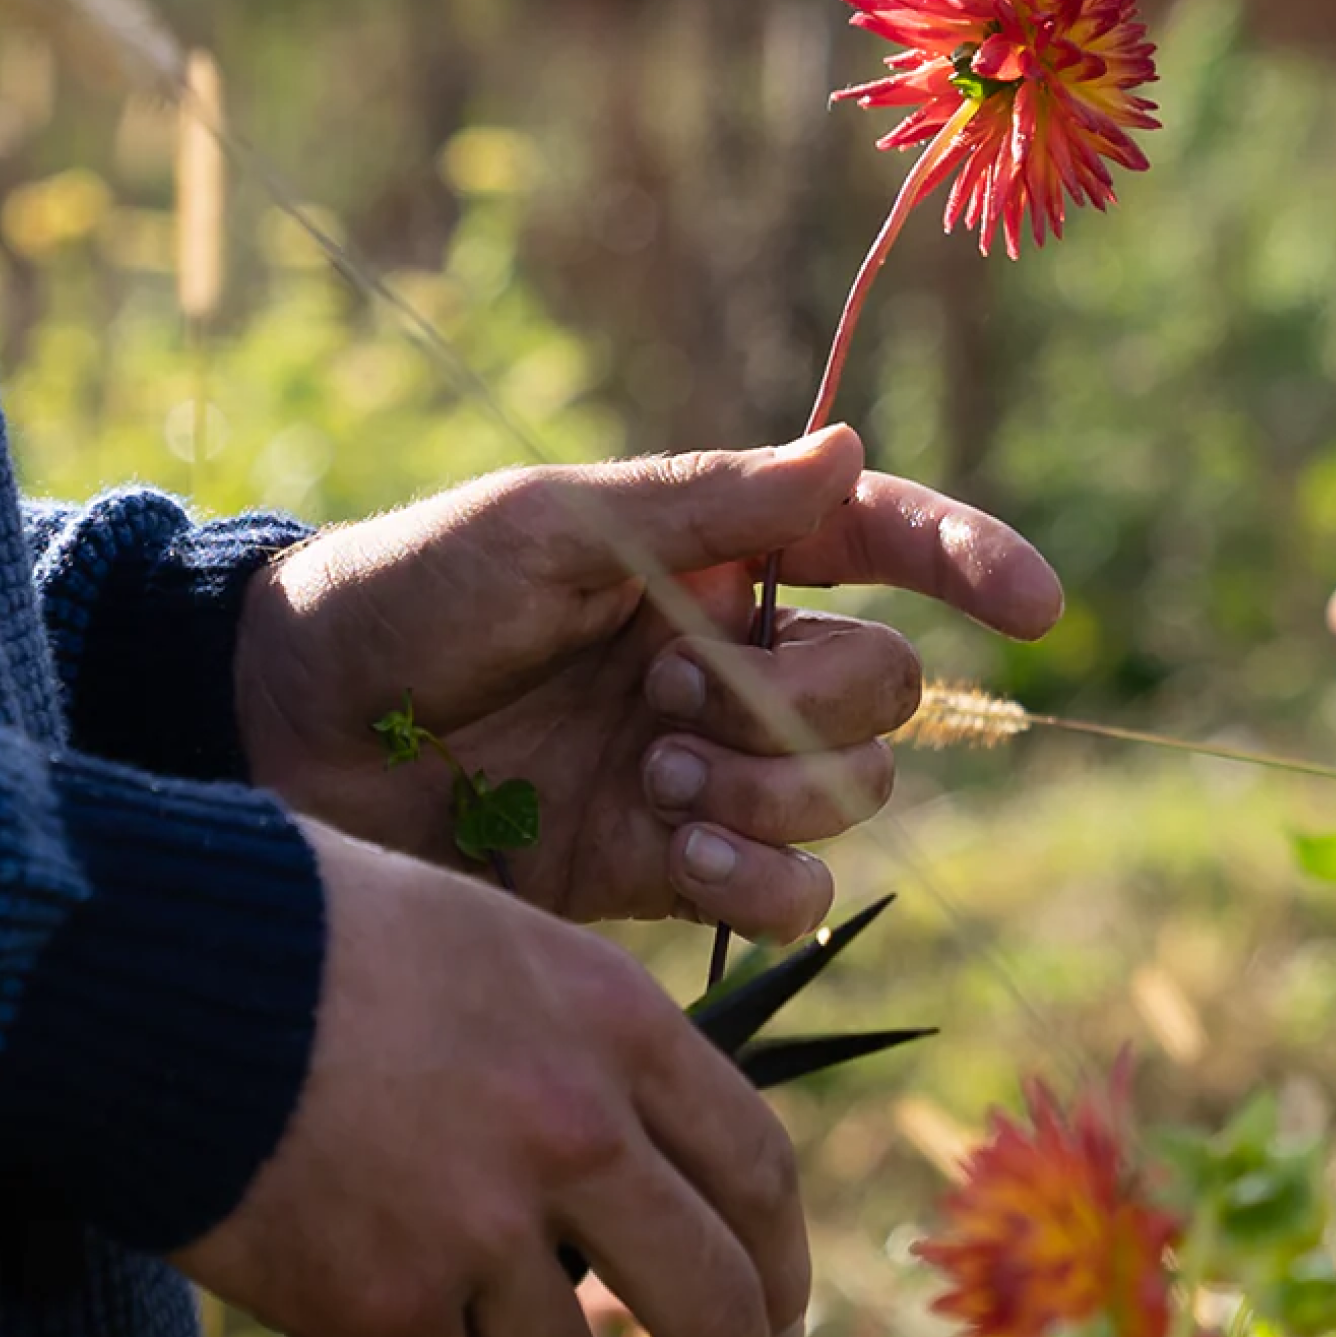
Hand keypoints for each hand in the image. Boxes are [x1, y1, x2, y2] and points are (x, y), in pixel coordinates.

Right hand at [173, 823, 808, 1336]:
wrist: (155, 960)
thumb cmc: (314, 939)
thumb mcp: (493, 951)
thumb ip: (580, 1057)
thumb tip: (630, 1179)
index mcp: (616, 1024)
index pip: (759, 1169)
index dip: (781, 1264)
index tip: (771, 1322)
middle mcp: (578, 1124)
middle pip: (716, 1301)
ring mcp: (484, 1218)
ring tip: (416, 1316)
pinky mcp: (381, 1303)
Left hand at [236, 426, 1061, 940]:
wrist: (298, 734)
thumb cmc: (413, 593)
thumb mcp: (555, 525)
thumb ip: (712, 505)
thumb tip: (853, 451)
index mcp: (716, 559)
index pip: (881, 546)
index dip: (969, 562)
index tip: (1037, 605)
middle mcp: (735, 660)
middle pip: (885, 688)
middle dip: (806, 700)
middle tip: (670, 694)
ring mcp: (711, 765)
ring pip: (852, 791)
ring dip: (778, 786)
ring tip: (657, 774)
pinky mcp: (673, 862)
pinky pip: (792, 885)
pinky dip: (766, 873)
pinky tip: (683, 844)